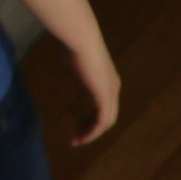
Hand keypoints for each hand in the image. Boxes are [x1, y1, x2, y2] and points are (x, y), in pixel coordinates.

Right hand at [60, 26, 123, 143]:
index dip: (92, 118)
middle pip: (107, 116)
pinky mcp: (105, 96)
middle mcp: (113, 87)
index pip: (104, 106)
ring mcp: (111, 92)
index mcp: (107, 80)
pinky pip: (103, 121)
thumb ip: (75, 66)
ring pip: (106, 122)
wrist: (80, 38)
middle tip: (78, 137)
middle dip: (92, 128)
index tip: (78, 124)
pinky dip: (93, 132)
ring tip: (77, 141)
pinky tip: (82, 138)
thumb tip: (67, 58)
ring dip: (92, 134)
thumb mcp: (74, 58)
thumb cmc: (73, 44)